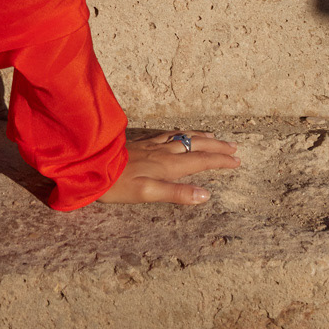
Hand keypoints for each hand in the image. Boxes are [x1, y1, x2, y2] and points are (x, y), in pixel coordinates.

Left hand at [98, 131, 239, 204]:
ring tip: (213, 136)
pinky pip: (169, 134)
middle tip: (233, 147)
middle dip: (216, 146)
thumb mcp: (148, 194)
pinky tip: (179, 134)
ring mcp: (152, 146)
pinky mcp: (141, 143)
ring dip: (201, 137)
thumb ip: (177, 193)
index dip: (220, 161)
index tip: (237, 161)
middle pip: (196, 145)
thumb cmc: (118, 184)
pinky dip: (182, 133)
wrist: (91, 166)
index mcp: (168, 166)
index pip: (201, 161)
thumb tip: (205, 194)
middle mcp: (164, 152)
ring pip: (183, 137)